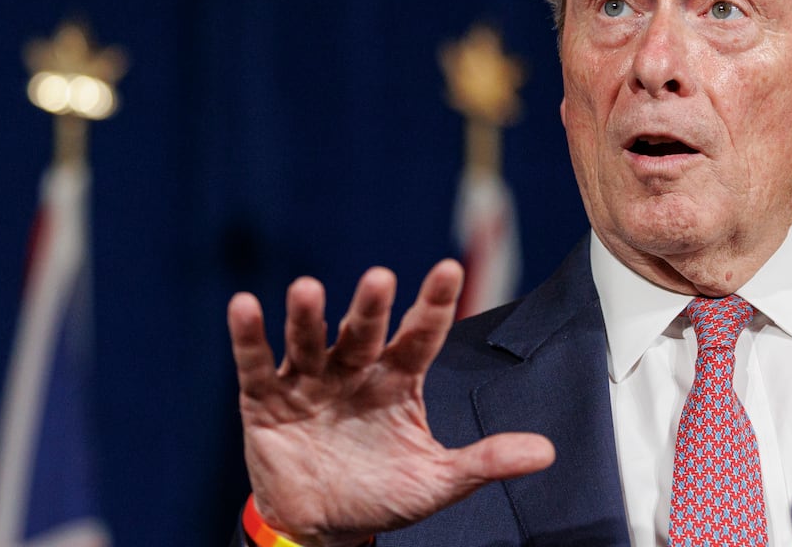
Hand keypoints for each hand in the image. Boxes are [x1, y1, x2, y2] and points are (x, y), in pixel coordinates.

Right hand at [227, 260, 555, 546]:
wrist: (323, 526)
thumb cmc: (383, 493)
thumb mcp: (438, 482)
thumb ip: (486, 460)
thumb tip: (545, 452)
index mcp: (399, 380)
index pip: (421, 335)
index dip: (433, 304)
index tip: (449, 270)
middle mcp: (356, 370)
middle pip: (366, 332)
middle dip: (371, 307)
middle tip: (380, 278)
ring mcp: (310, 380)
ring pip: (311, 340)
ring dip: (308, 316)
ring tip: (306, 288)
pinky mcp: (266, 400)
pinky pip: (257, 365)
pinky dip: (249, 337)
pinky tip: (246, 306)